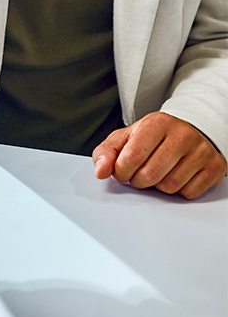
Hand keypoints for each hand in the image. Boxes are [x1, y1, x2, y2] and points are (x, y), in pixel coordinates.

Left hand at [92, 112, 226, 198]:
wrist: (189, 131)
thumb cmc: (153, 137)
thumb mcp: (126, 137)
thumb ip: (106, 152)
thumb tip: (100, 171)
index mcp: (157, 123)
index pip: (132, 156)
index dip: (121, 171)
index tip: (121, 171)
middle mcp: (182, 134)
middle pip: (150, 175)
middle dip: (139, 180)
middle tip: (139, 173)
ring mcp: (201, 151)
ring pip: (170, 186)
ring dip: (158, 186)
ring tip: (159, 172)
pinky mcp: (214, 167)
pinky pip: (189, 193)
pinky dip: (179, 190)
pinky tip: (177, 175)